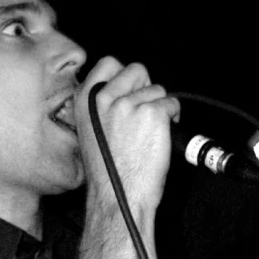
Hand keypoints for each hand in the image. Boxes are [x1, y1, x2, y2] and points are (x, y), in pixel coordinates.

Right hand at [74, 56, 179, 213]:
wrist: (118, 195)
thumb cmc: (107, 170)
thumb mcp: (90, 131)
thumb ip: (102, 106)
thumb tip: (124, 89)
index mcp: (85, 100)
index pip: (108, 63)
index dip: (124, 74)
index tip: (130, 88)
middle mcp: (105, 97)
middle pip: (137, 69)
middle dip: (145, 87)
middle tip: (143, 112)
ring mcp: (129, 104)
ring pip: (157, 89)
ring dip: (159, 107)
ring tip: (149, 132)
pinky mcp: (153, 113)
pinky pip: (172, 103)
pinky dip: (172, 118)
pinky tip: (160, 136)